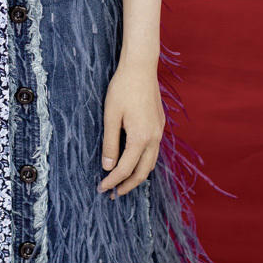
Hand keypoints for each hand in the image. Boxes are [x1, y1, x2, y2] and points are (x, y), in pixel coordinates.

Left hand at [97, 60, 164, 197]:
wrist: (141, 67)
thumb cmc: (122, 88)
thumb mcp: (111, 116)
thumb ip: (110, 143)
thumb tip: (108, 167)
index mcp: (141, 138)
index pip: (125, 169)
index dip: (112, 182)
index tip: (102, 188)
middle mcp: (154, 138)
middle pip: (142, 172)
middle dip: (128, 185)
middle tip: (113, 194)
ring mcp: (159, 131)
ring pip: (151, 163)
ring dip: (137, 175)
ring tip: (123, 183)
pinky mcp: (159, 125)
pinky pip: (154, 151)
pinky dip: (143, 162)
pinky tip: (133, 161)